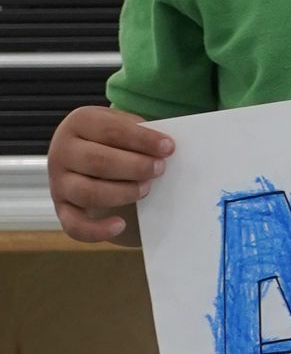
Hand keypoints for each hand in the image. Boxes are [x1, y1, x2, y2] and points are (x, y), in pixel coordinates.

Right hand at [48, 103, 172, 242]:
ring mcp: (59, 182)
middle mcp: (62, 151)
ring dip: (122, 193)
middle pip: (98, 161)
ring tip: (146, 189)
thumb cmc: (115, 140)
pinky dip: (97, 230)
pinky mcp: (62, 209)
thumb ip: (140, 133)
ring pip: (89, 192)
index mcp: (79, 122)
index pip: (111, 130)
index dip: (142, 140)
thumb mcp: (124, 125)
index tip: (168, 148)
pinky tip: (121, 225)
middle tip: (159, 169)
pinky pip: (75, 225)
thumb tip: (166, 149)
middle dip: (134, 167)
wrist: (89, 156)